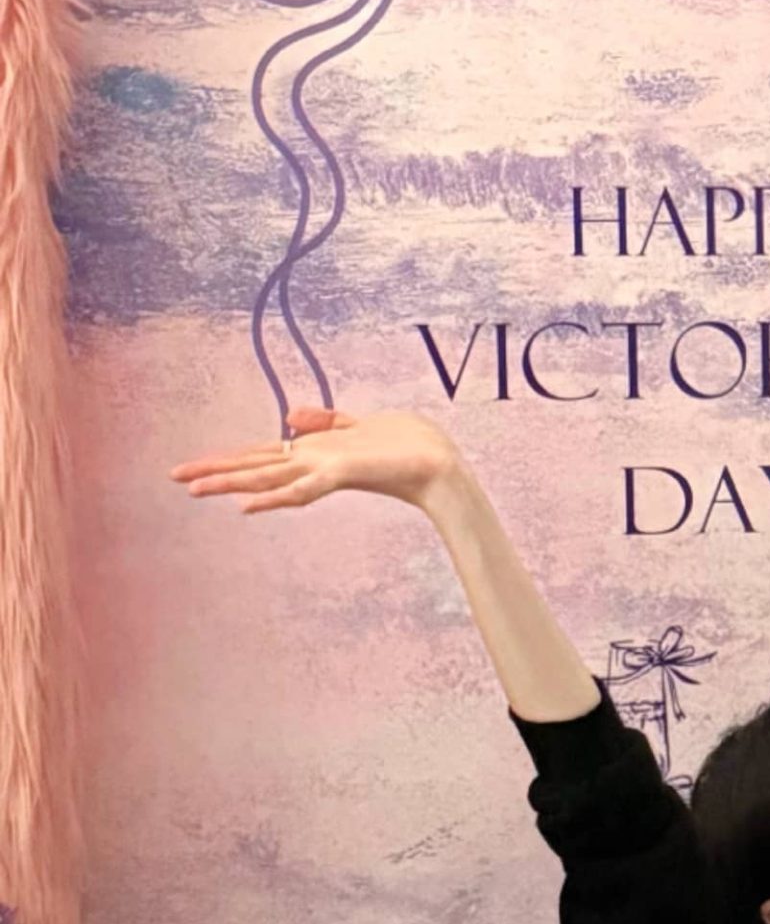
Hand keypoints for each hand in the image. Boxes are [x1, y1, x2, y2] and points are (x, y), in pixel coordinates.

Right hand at [168, 405, 460, 513]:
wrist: (441, 465)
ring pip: (268, 478)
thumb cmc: (407, 446)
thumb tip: (289, 419)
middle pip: (255, 467)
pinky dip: (274, 497)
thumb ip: (326, 421)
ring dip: (229, 483)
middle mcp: (313, 465)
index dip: (229, 460)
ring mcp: (323, 472)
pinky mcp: (339, 474)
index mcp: (314, 455)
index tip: (198, 468)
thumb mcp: (359, 424)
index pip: (263, 456)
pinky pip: (300, 489)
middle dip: (214, 473)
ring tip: (194, 490)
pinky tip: (247, 505)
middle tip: (175, 479)